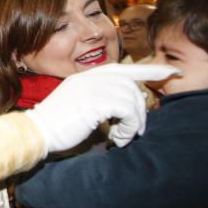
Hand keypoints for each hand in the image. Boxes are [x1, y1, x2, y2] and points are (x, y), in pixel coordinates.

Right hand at [25, 64, 179, 151]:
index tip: (170, 72)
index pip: (123, 68)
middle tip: (138, 129)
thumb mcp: (79, 107)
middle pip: (132, 85)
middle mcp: (91, 77)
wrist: (36, 132)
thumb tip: (126, 109)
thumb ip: (99, 100)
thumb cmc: (56, 126)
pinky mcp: (97, 101)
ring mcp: (93, 87)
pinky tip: (119, 140)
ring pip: (133, 99)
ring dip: (135, 122)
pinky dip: (130, 128)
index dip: (149, 70)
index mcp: (86, 77)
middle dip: (142, 107)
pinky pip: (128, 111)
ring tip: (125, 137)